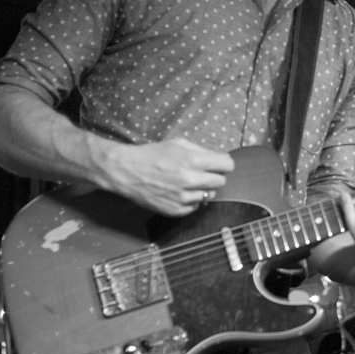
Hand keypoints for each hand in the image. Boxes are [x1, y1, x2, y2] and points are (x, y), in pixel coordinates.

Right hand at [104, 137, 233, 216]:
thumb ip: (201, 150)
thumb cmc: (152, 155)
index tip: (220, 163)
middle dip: (215, 175)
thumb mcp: (178, 143)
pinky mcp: (175, 210)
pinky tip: (180, 191)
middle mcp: (190, 180)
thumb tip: (220, 158)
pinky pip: (196, 206)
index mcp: (192, 160)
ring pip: (210, 195)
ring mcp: (182, 197)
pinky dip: (191, 200)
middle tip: (203, 172)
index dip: (224, 163)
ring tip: (188, 182)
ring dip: (203, 189)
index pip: (227, 165)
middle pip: (221, 181)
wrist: (127, 172)